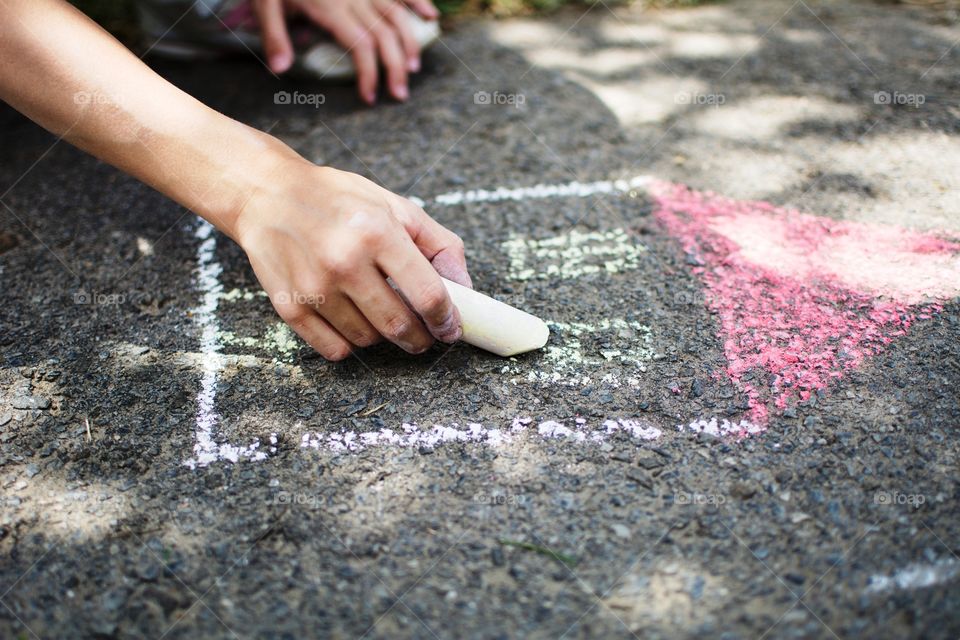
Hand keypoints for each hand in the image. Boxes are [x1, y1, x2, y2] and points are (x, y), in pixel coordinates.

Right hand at [235, 161, 471, 360]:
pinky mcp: (288, 306)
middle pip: (399, 325)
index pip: (428, 295)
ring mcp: (313, 287)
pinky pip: (334, 349)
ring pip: (367, 340)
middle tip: (423, 335)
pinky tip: (352, 322)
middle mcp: (344, 261)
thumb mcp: (395, 206)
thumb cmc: (338, 199)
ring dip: (383, 337)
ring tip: (381, 316)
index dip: (447, 319)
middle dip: (420, 338)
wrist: (266, 194)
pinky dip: (350, 343)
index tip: (451, 328)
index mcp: (377, 232)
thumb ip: (439, 245)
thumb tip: (466, 289)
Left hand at [253, 0, 439, 103]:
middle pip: (384, 35)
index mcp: (330, 7)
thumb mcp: (265, 3)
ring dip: (409, 41)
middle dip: (395, 67)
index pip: (359, 46)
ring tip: (415, 67)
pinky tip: (431, 15)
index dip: (368, 74)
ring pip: (396, 14)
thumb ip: (274, 35)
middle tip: (400, 94)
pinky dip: (417, 0)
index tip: (369, 97)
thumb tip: (280, 69)